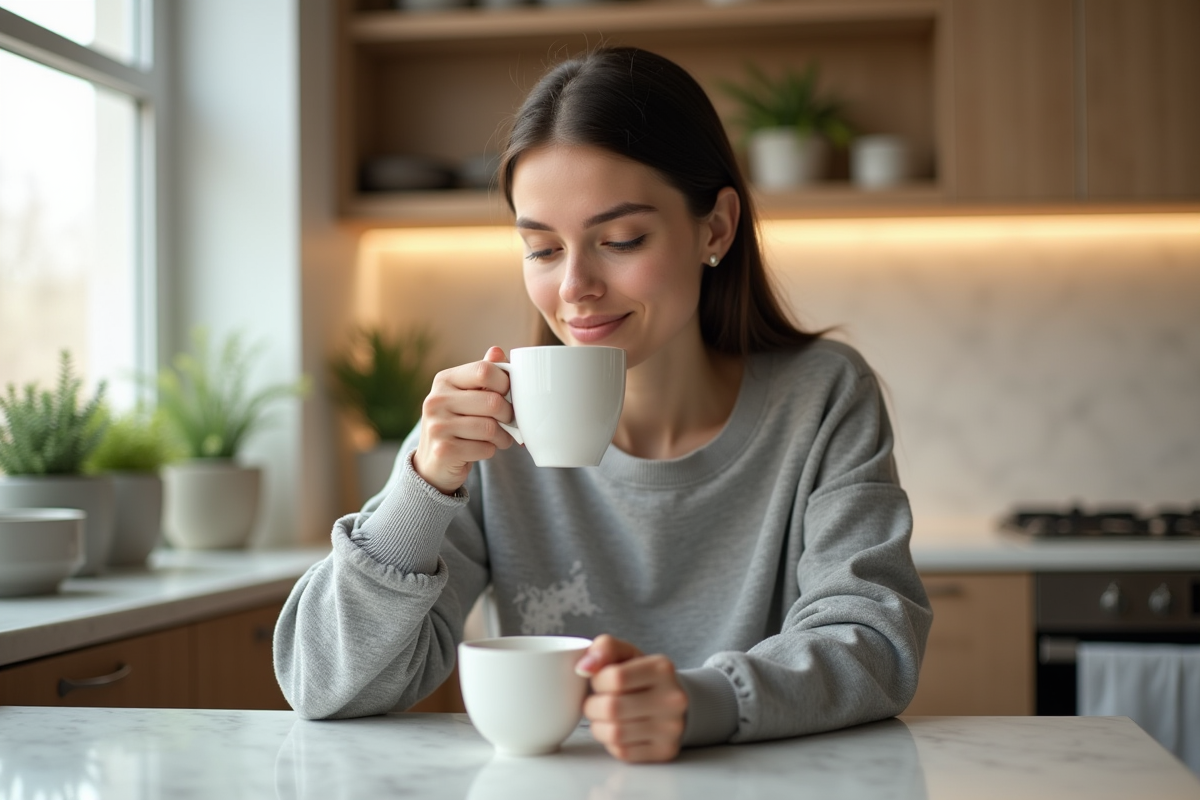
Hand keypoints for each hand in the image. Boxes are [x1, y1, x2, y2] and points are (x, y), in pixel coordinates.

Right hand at [413, 346, 515, 494]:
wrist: (434, 461)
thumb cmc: (459, 422)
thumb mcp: (468, 394)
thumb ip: (485, 374)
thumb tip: (498, 351)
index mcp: (444, 380)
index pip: (484, 370)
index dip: (506, 383)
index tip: (508, 394)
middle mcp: (436, 400)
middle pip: (492, 402)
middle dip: (509, 415)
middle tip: (509, 421)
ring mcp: (436, 426)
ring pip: (490, 428)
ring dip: (503, 437)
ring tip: (500, 438)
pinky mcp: (443, 450)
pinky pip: (484, 449)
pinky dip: (490, 451)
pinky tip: (482, 449)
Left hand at [576, 634, 686, 762]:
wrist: (670, 700)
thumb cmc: (640, 676)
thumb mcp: (625, 653)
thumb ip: (604, 648)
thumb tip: (584, 667)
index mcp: (661, 668)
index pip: (615, 677)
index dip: (597, 681)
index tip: (599, 681)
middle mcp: (672, 698)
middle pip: (612, 708)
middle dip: (592, 706)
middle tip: (596, 702)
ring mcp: (671, 728)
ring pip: (614, 734)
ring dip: (599, 726)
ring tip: (604, 717)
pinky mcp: (665, 750)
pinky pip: (622, 752)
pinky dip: (611, 742)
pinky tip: (618, 730)